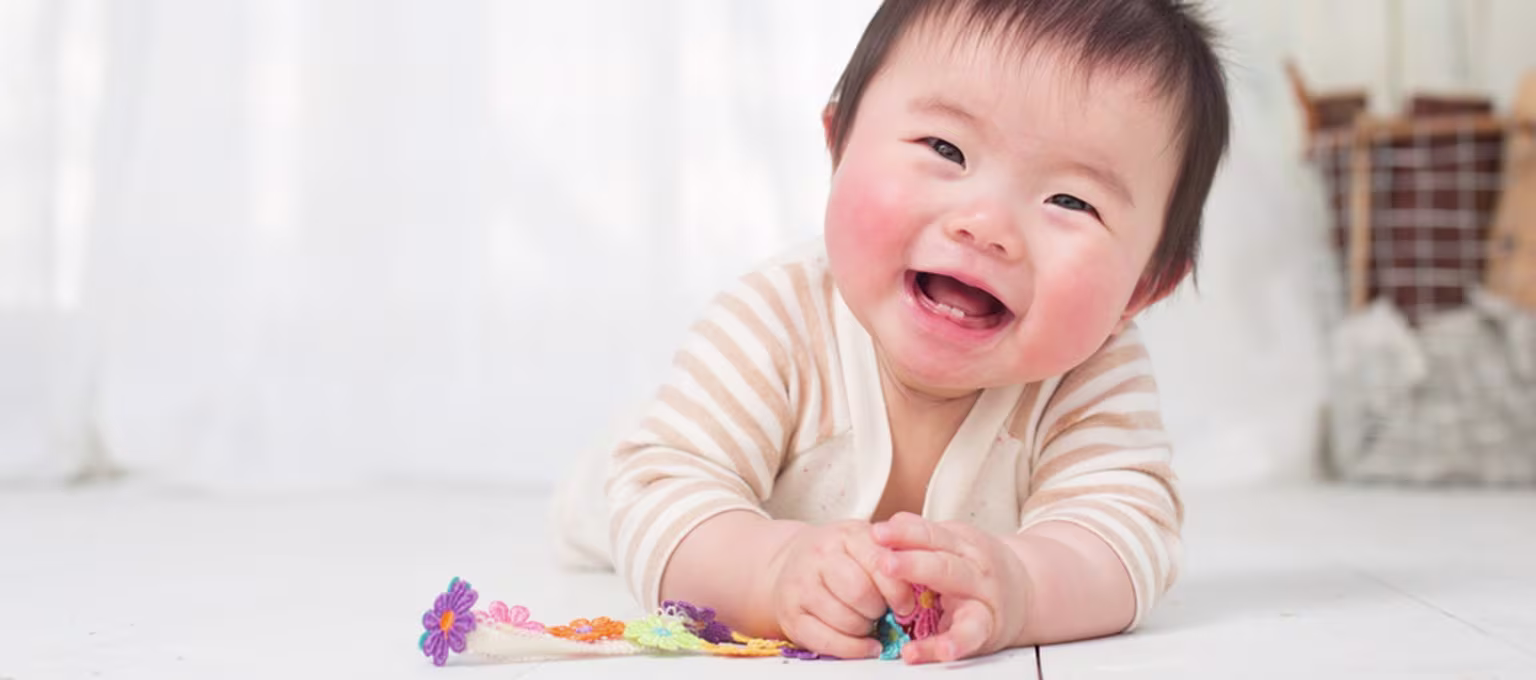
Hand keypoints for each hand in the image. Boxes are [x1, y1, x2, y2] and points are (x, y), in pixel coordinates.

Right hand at [762, 520, 915, 657]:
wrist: (791, 561)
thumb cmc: (837, 555)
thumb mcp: (865, 543)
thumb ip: (891, 556)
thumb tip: (920, 581)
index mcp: (846, 535)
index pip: (880, 564)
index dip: (899, 591)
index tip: (906, 604)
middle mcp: (820, 557)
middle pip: (860, 593)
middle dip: (879, 610)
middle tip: (882, 611)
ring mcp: (801, 586)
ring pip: (845, 619)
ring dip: (865, 628)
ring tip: (867, 621)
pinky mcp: (791, 616)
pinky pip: (827, 641)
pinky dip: (853, 649)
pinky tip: (864, 644)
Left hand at [872, 512, 1032, 662]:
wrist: (1029, 592)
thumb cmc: (979, 569)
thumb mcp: (955, 545)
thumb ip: (924, 537)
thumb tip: (888, 526)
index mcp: (961, 544)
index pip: (931, 534)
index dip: (904, 533)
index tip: (877, 533)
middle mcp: (973, 567)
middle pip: (942, 562)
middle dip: (913, 562)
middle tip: (884, 563)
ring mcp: (982, 597)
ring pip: (959, 591)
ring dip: (935, 606)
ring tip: (900, 606)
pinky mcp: (986, 628)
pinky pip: (968, 635)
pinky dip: (949, 644)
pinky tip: (925, 650)